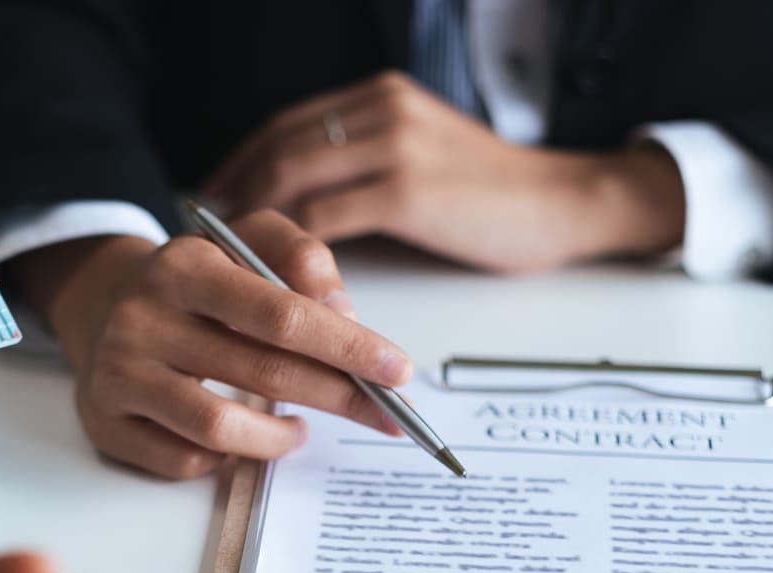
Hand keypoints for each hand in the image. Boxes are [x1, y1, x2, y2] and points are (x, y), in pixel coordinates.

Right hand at [10, 213, 411, 480]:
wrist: (104, 305)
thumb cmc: (197, 283)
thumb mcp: (248, 243)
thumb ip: (302, 258)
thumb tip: (344, 314)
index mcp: (185, 266)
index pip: (280, 313)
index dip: (346, 347)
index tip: (397, 370)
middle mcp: (143, 319)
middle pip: (261, 371)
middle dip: (337, 396)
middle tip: (384, 413)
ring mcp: (118, 374)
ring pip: (219, 428)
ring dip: (277, 438)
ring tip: (299, 430)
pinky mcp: (105, 422)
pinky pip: (182, 460)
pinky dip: (227, 458)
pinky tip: (241, 438)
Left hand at [204, 71, 685, 272]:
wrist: (563, 202)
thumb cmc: (493, 191)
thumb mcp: (422, 150)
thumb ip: (366, 157)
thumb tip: (300, 192)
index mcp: (382, 96)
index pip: (288, 124)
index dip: (243, 161)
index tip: (215, 195)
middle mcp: (383, 110)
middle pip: (279, 148)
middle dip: (237, 193)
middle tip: (210, 236)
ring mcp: (394, 147)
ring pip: (292, 181)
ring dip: (256, 223)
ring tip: (235, 258)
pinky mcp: (407, 192)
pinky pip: (324, 219)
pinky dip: (293, 247)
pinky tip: (280, 275)